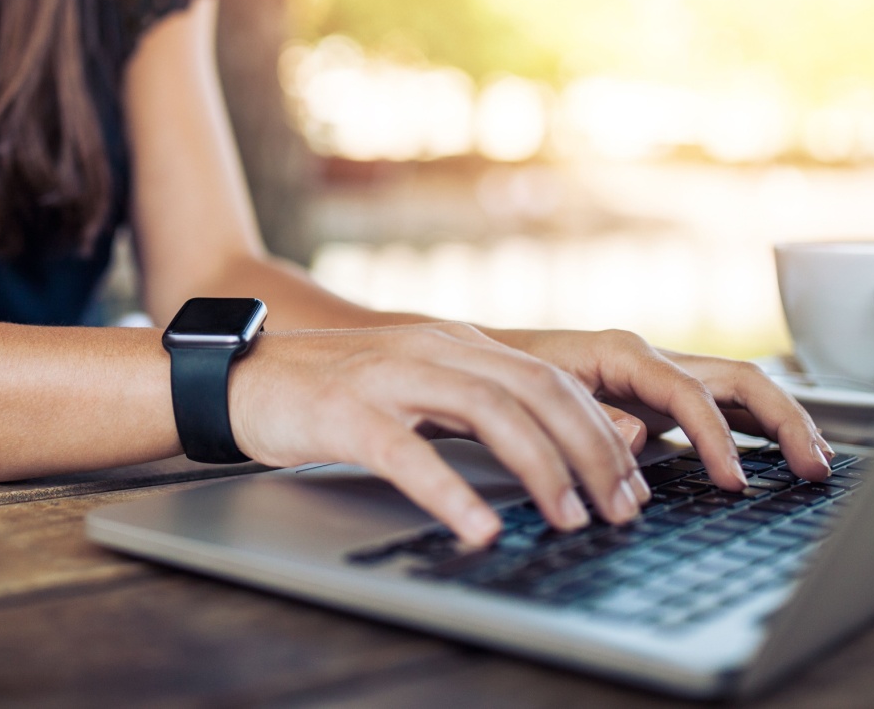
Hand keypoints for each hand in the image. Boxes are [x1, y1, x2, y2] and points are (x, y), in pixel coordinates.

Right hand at [227, 323, 652, 545]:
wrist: (242, 377)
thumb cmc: (332, 395)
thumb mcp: (417, 389)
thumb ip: (475, 410)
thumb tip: (549, 455)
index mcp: (458, 345)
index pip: (553, 381)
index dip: (602, 432)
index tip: (631, 485)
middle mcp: (435, 349)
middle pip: (538, 391)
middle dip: (592, 452)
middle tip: (621, 510)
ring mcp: (390, 376)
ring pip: (490, 412)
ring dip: (541, 468)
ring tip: (569, 519)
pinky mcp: (347, 412)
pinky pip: (409, 454)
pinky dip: (452, 492)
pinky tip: (479, 528)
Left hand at [496, 329, 834, 488]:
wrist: (478, 359)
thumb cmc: (505, 377)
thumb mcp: (540, 397)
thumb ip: (592, 417)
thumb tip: (642, 437)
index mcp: (622, 353)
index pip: (691, 392)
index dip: (718, 438)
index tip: (734, 483)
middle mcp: (650, 358)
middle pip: (739, 379)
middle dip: (784, 421)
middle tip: (813, 467)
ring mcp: (660, 374)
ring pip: (741, 388)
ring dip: (784, 422)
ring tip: (816, 463)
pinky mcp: (660, 394)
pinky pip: (724, 403)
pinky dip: (758, 426)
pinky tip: (782, 454)